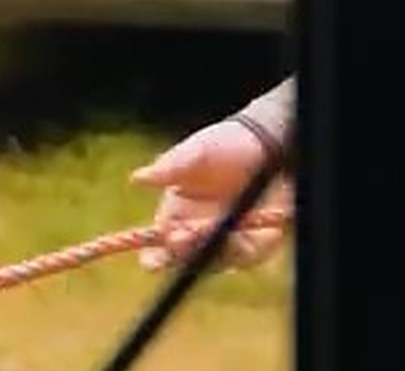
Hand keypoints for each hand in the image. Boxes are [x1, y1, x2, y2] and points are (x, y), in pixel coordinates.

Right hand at [129, 119, 290, 271]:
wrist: (267, 143)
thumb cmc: (224, 145)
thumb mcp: (196, 151)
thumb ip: (170, 166)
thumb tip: (137, 178)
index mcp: (175, 217)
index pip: (157, 247)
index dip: (152, 258)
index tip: (149, 261)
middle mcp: (197, 235)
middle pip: (184, 260)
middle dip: (180, 254)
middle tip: (179, 237)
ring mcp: (225, 242)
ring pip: (212, 260)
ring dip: (208, 250)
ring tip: (207, 228)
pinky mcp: (254, 245)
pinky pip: (242, 255)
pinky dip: (238, 248)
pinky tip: (237, 233)